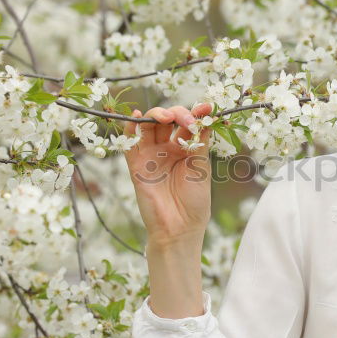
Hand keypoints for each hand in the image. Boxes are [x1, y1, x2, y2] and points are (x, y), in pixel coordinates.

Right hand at [123, 103, 212, 245]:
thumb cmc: (194, 202)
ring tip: (168, 117)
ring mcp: (150, 156)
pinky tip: (138, 117)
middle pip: (167, 121)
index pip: (187, 124)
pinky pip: (129, 143)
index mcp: (186, 150)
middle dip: (177, 114)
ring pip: (149, 126)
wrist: (179, 229)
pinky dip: (131, 127)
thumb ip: (199, 141)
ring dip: (157, 115)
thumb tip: (207, 116)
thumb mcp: (201, 167)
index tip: (207, 108)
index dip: (195, 114)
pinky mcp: (136, 165)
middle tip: (187, 120)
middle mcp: (167, 150)